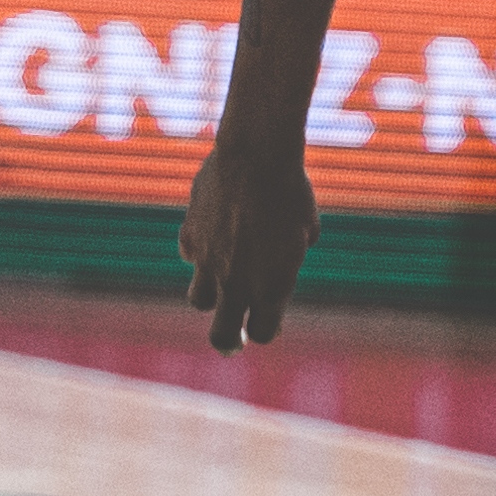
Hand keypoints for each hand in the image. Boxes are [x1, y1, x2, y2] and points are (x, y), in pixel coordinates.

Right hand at [183, 129, 318, 347]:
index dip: (266, 329)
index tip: (269, 320)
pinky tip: (212, 235)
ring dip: (211, 296)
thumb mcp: (306, 229)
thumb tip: (281, 264)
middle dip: (229, 339)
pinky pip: (190, 255)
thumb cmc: (292, 191)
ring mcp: (208, 261)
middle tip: (234, 337)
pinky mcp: (190, 236)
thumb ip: (290, 257)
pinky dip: (199, 251)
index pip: (263, 332)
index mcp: (271, 287)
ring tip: (222, 282)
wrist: (256, 156)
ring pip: (199, 300)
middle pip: (222, 335)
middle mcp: (237, 282)